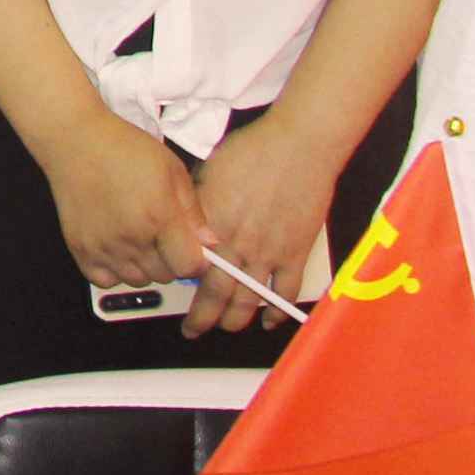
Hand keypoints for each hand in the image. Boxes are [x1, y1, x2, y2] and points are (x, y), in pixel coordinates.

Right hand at [38, 114, 208, 294]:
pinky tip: (117, 246)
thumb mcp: (172, 170)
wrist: (75, 140)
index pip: (189, 267)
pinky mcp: (80, 250)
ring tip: (138, 236)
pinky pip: (107, 281)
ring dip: (144, 266)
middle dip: (170, 260)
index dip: (196, 260)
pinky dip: (115, 270)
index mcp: (158, 215)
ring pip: (138, 281)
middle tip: (162, 235)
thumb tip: (210, 244)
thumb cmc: (124, 148)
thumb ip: (194, 212)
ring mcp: (103, 246)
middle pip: (166, 276)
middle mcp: (131, 237)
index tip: (192, 249)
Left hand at [184, 107, 347, 336]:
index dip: (180, 288)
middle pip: (217, 294)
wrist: (299, 145)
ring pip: (249, 300)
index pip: (190, 268)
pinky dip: (277, 311)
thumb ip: (198, 205)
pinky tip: (269, 320)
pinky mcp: (295, 253)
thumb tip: (189, 225)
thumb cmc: (255, 150)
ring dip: (235, 319)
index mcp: (212, 224)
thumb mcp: (209, 172)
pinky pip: (284, 292)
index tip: (175, 294)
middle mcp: (237, 244)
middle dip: (203, 318)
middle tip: (195, 328)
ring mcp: (268, 252)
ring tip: (226, 326)